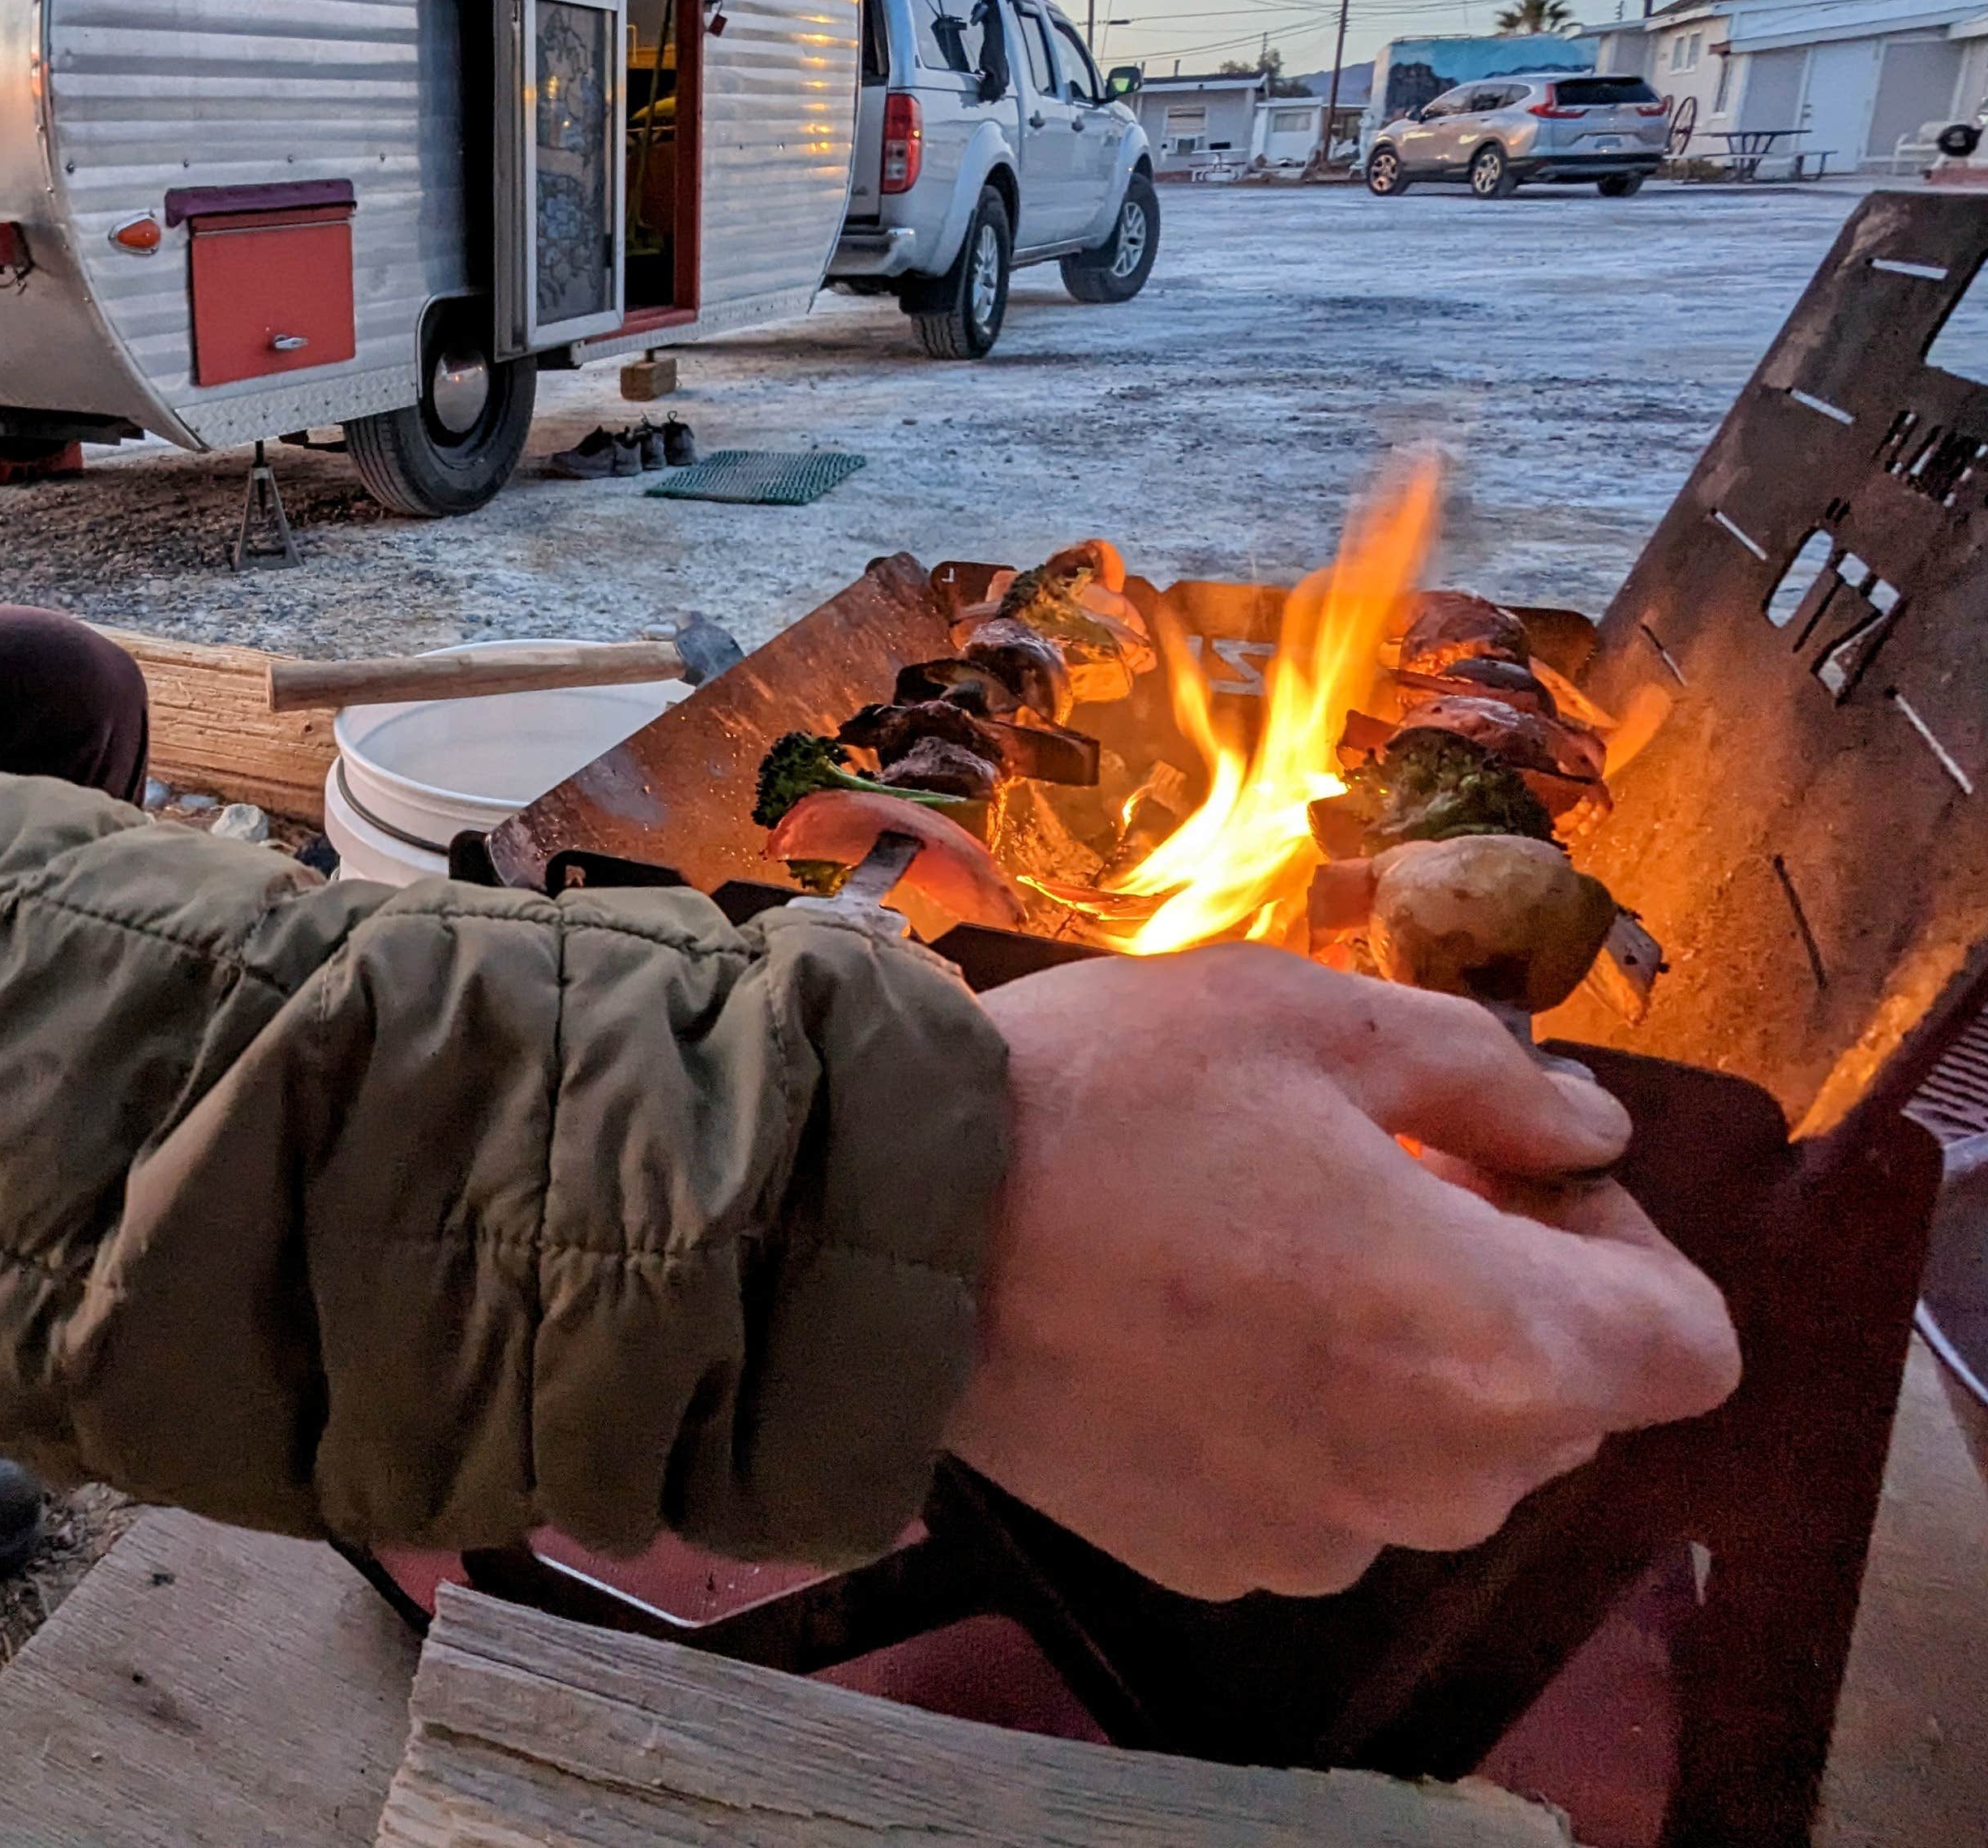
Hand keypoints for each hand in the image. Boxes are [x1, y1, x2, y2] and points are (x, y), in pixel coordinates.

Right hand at [942, 944, 1740, 1600]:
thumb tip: (1585, 1123)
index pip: (1685, 1339)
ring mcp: (1322, 1533)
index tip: (1501, 1162)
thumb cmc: (1100, 1100)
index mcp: (1493, 1341)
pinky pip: (1322, 1487)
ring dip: (1396, 1350)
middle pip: (1563, 1395)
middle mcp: (1434, 1475)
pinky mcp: (1219, 1555)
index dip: (1620, 1236)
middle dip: (1502, 1281)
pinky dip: (1294, 1412)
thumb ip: (1487, 1072)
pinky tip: (1184, 1313)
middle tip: (1369, 1172)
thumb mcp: (1306, 1012)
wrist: (883, 1226)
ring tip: (1259, 1239)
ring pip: (1438, 1447)